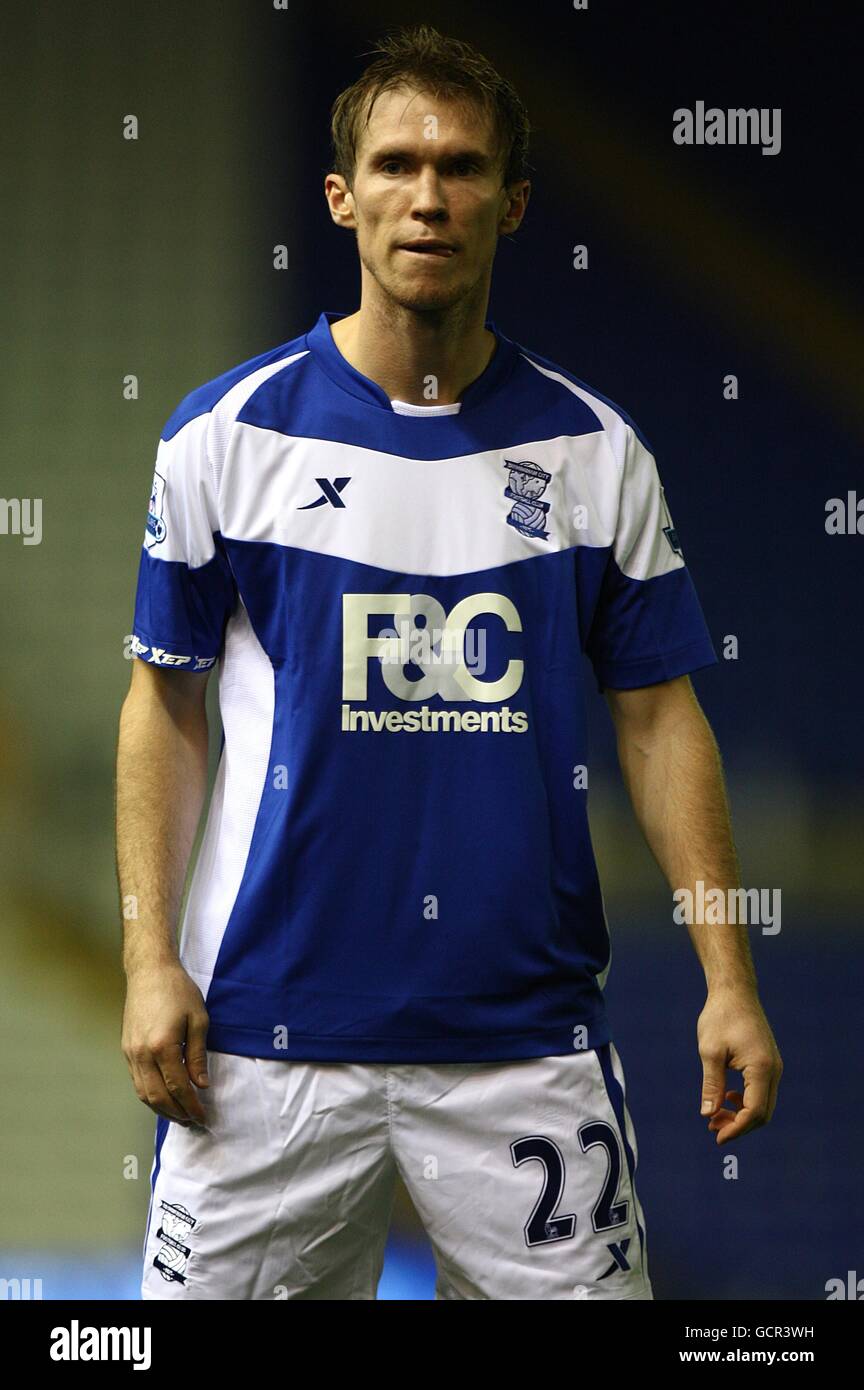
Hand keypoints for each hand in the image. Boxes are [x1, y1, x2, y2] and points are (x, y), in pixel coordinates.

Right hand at [122, 956, 210, 1126]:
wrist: (149, 971)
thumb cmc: (178, 991)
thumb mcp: (198, 1019)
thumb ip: (198, 1055)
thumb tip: (201, 1085)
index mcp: (163, 1046)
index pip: (178, 1087)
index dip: (192, 1105)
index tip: (203, 1116)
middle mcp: (142, 1054)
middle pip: (158, 1096)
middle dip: (177, 1113)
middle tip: (193, 1121)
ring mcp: (131, 1053)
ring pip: (144, 1093)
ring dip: (162, 1109)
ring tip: (180, 1115)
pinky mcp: (126, 1049)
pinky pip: (137, 1081)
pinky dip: (150, 1095)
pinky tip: (164, 1097)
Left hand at [696, 985, 781, 1143]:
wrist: (734, 992)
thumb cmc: (720, 1017)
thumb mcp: (710, 1052)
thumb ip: (711, 1085)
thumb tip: (708, 1114)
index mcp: (761, 1068)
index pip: (754, 1111)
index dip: (736, 1128)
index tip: (717, 1137)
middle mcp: (773, 1070)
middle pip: (763, 1113)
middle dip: (739, 1125)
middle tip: (712, 1128)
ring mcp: (773, 1066)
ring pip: (764, 1104)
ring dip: (742, 1114)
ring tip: (715, 1116)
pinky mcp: (768, 1063)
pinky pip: (762, 1092)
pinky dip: (746, 1101)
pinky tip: (727, 1098)